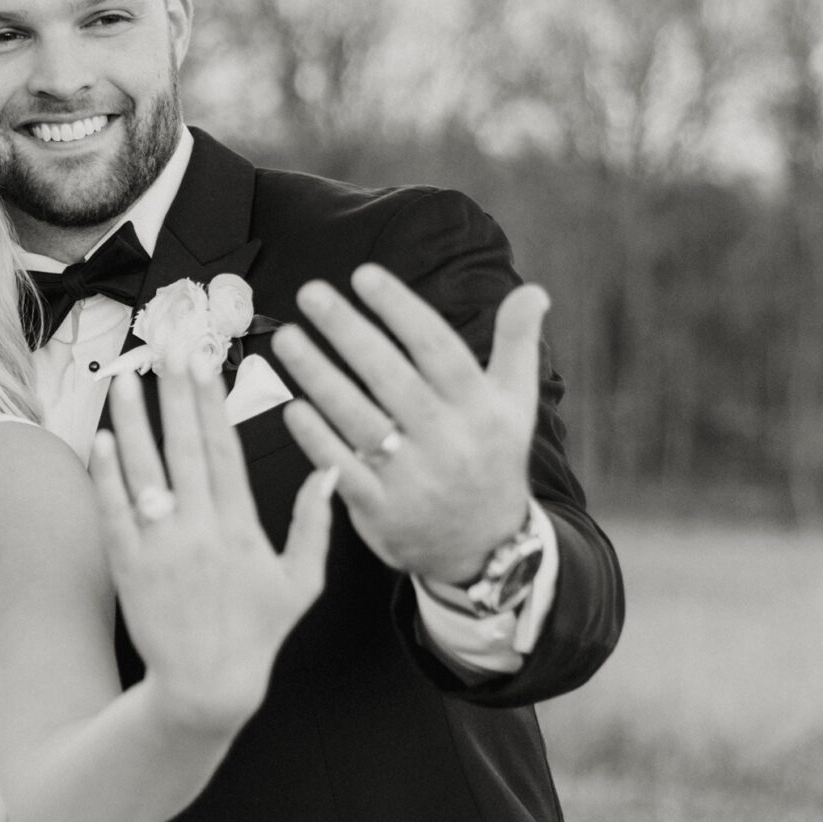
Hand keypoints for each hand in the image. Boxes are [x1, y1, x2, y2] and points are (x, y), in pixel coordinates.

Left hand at [90, 357, 336, 734]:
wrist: (206, 687)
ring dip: (134, 421)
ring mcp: (161, 546)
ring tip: (127, 378)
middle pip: (185, 446)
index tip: (205, 361)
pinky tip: (103, 439)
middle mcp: (200, 529)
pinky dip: (107, 474)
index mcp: (241, 527)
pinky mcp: (129, 565)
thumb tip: (330, 472)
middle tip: (167, 348)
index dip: (212, 401)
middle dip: (175, 393)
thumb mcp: (301, 583)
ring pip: (144, 470)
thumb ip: (314, 525)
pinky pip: (114, 510)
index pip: (225, 449)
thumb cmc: (256, 635)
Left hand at [272, 265, 543, 584]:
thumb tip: (535, 290)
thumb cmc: (491, 457)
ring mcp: (413, 477)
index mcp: (480, 408)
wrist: (484, 547)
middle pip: (390, 377)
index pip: (436, 348)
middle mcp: (448, 440)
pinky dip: (316, 438)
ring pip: (359, 419)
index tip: (364, 275)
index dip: (400, 310)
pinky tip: (290, 405)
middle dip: (348, 331)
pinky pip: (342, 468)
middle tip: (310, 292)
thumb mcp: (515, 404)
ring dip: (319, 377)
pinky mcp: (381, 509)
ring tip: (287, 339)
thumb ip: (517, 345)